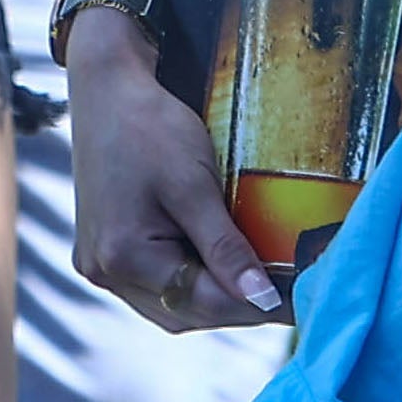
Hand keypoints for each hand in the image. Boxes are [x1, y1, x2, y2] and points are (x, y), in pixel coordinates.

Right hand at [67, 20, 284, 331]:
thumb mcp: (194, 184)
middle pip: (185, 312)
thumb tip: (264, 299)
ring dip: (214, 299)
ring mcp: (99, 265)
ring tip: (258, 279)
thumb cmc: (149, 125)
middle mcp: (104, 271)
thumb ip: (226, 248)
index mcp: (123, 256)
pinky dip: (189, 282)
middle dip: (237, 306)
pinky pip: (154, 287)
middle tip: (288, 290)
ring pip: (170, 305)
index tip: (302, 300)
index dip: (257, 304)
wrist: (106, 89)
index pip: (204, 303)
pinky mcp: (103, 253)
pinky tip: (218, 266)